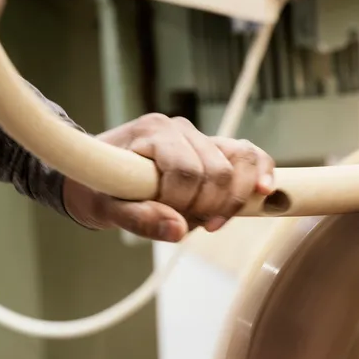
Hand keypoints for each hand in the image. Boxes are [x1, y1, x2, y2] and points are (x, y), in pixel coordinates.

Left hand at [61, 114, 276, 240]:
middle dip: (205, 207)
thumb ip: (139, 219)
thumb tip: (178, 230)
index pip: (186, 171)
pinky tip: (264, 191)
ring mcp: (201, 136)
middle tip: (182, 225)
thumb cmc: (95, 187)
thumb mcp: (104, 209)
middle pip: (216, 171)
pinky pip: (248, 155)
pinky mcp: (214, 149)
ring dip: (232, 199)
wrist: (93, 174)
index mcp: (153, 131)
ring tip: (211, 222)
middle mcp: (180, 127)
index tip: (163, 219)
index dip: (181, 205)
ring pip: (239, 161)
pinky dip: (260, 172)